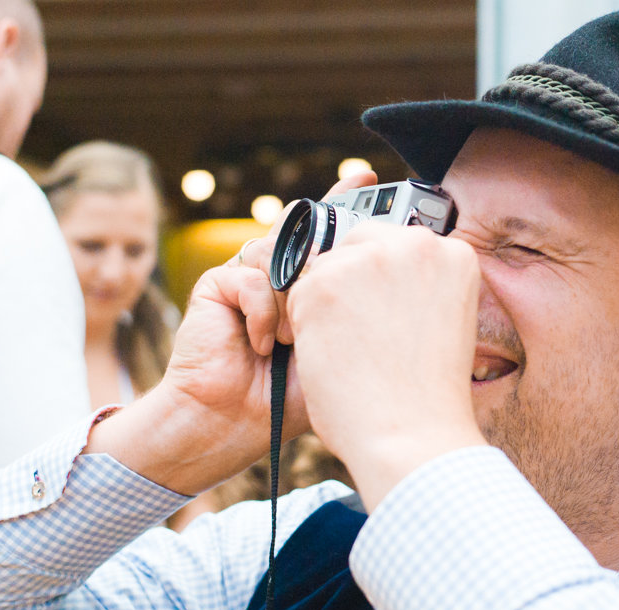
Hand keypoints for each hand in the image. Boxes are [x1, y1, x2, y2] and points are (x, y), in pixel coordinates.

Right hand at [84, 170, 378, 494]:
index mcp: (311, 284)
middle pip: (303, 231)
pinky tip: (264, 347)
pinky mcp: (217, 285)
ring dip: (293, 301)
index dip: (346, 201)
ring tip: (293, 341)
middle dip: (318, 245)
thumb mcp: (344, 345)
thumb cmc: (298, 398)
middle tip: (335, 273)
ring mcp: (247, 276)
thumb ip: (361, 307)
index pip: (329, 230)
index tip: (366, 176)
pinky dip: (263, 314)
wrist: (236, 425)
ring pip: (279, 252)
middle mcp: (278, 273)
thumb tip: (401, 268)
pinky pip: (251, 276)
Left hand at [286, 221, 487, 509]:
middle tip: (359, 336)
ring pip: (326, 270)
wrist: (412, 436)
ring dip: (327, 308)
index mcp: (453, 255)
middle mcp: (414, 246)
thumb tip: (379, 277)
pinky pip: (297, 294)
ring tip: (351, 354)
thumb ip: (418, 288)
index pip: (397, 245)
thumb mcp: (443, 323)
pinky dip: (305, 327)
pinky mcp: (323, 284)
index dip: (380, 281)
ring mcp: (367, 261)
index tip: (380, 313)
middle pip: (359, 247)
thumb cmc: (428, 397)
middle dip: (351, 286)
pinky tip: (331, 358)